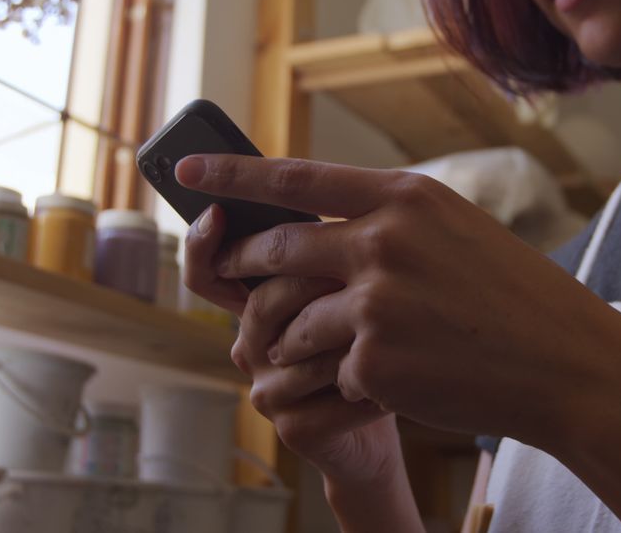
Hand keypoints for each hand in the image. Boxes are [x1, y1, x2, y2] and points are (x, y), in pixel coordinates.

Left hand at [176, 155, 618, 441]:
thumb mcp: (456, 233)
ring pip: (292, 321)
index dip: (234, 173)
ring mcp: (375, 303)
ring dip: (291, 338)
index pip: (296, 177)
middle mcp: (383, 242)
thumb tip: (321, 226)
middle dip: (246, 263)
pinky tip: (388, 381)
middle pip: (279, 249)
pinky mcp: (373, 361)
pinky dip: (346, 377)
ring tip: (314, 349)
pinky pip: (330, 369)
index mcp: (405, 199)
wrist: (566, 364)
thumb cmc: (516, 297)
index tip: (189, 172)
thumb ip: (389, 223)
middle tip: (232, 269)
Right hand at [184, 206, 408, 485]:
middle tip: (350, 272)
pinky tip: (398, 380)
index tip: (216, 211)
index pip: (209, 270)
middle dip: (310, 282)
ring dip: (352, 335)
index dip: (204, 243)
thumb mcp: (361, 277)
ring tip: (394, 328)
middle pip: (258, 303)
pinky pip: (328, 394)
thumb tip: (326, 191)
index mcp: (264, 301)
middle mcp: (254, 345)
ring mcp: (269, 389)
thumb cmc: (390, 331)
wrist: (416, 403)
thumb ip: (332, 242)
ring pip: (297, 347)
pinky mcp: (296, 428)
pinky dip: (371, 383)